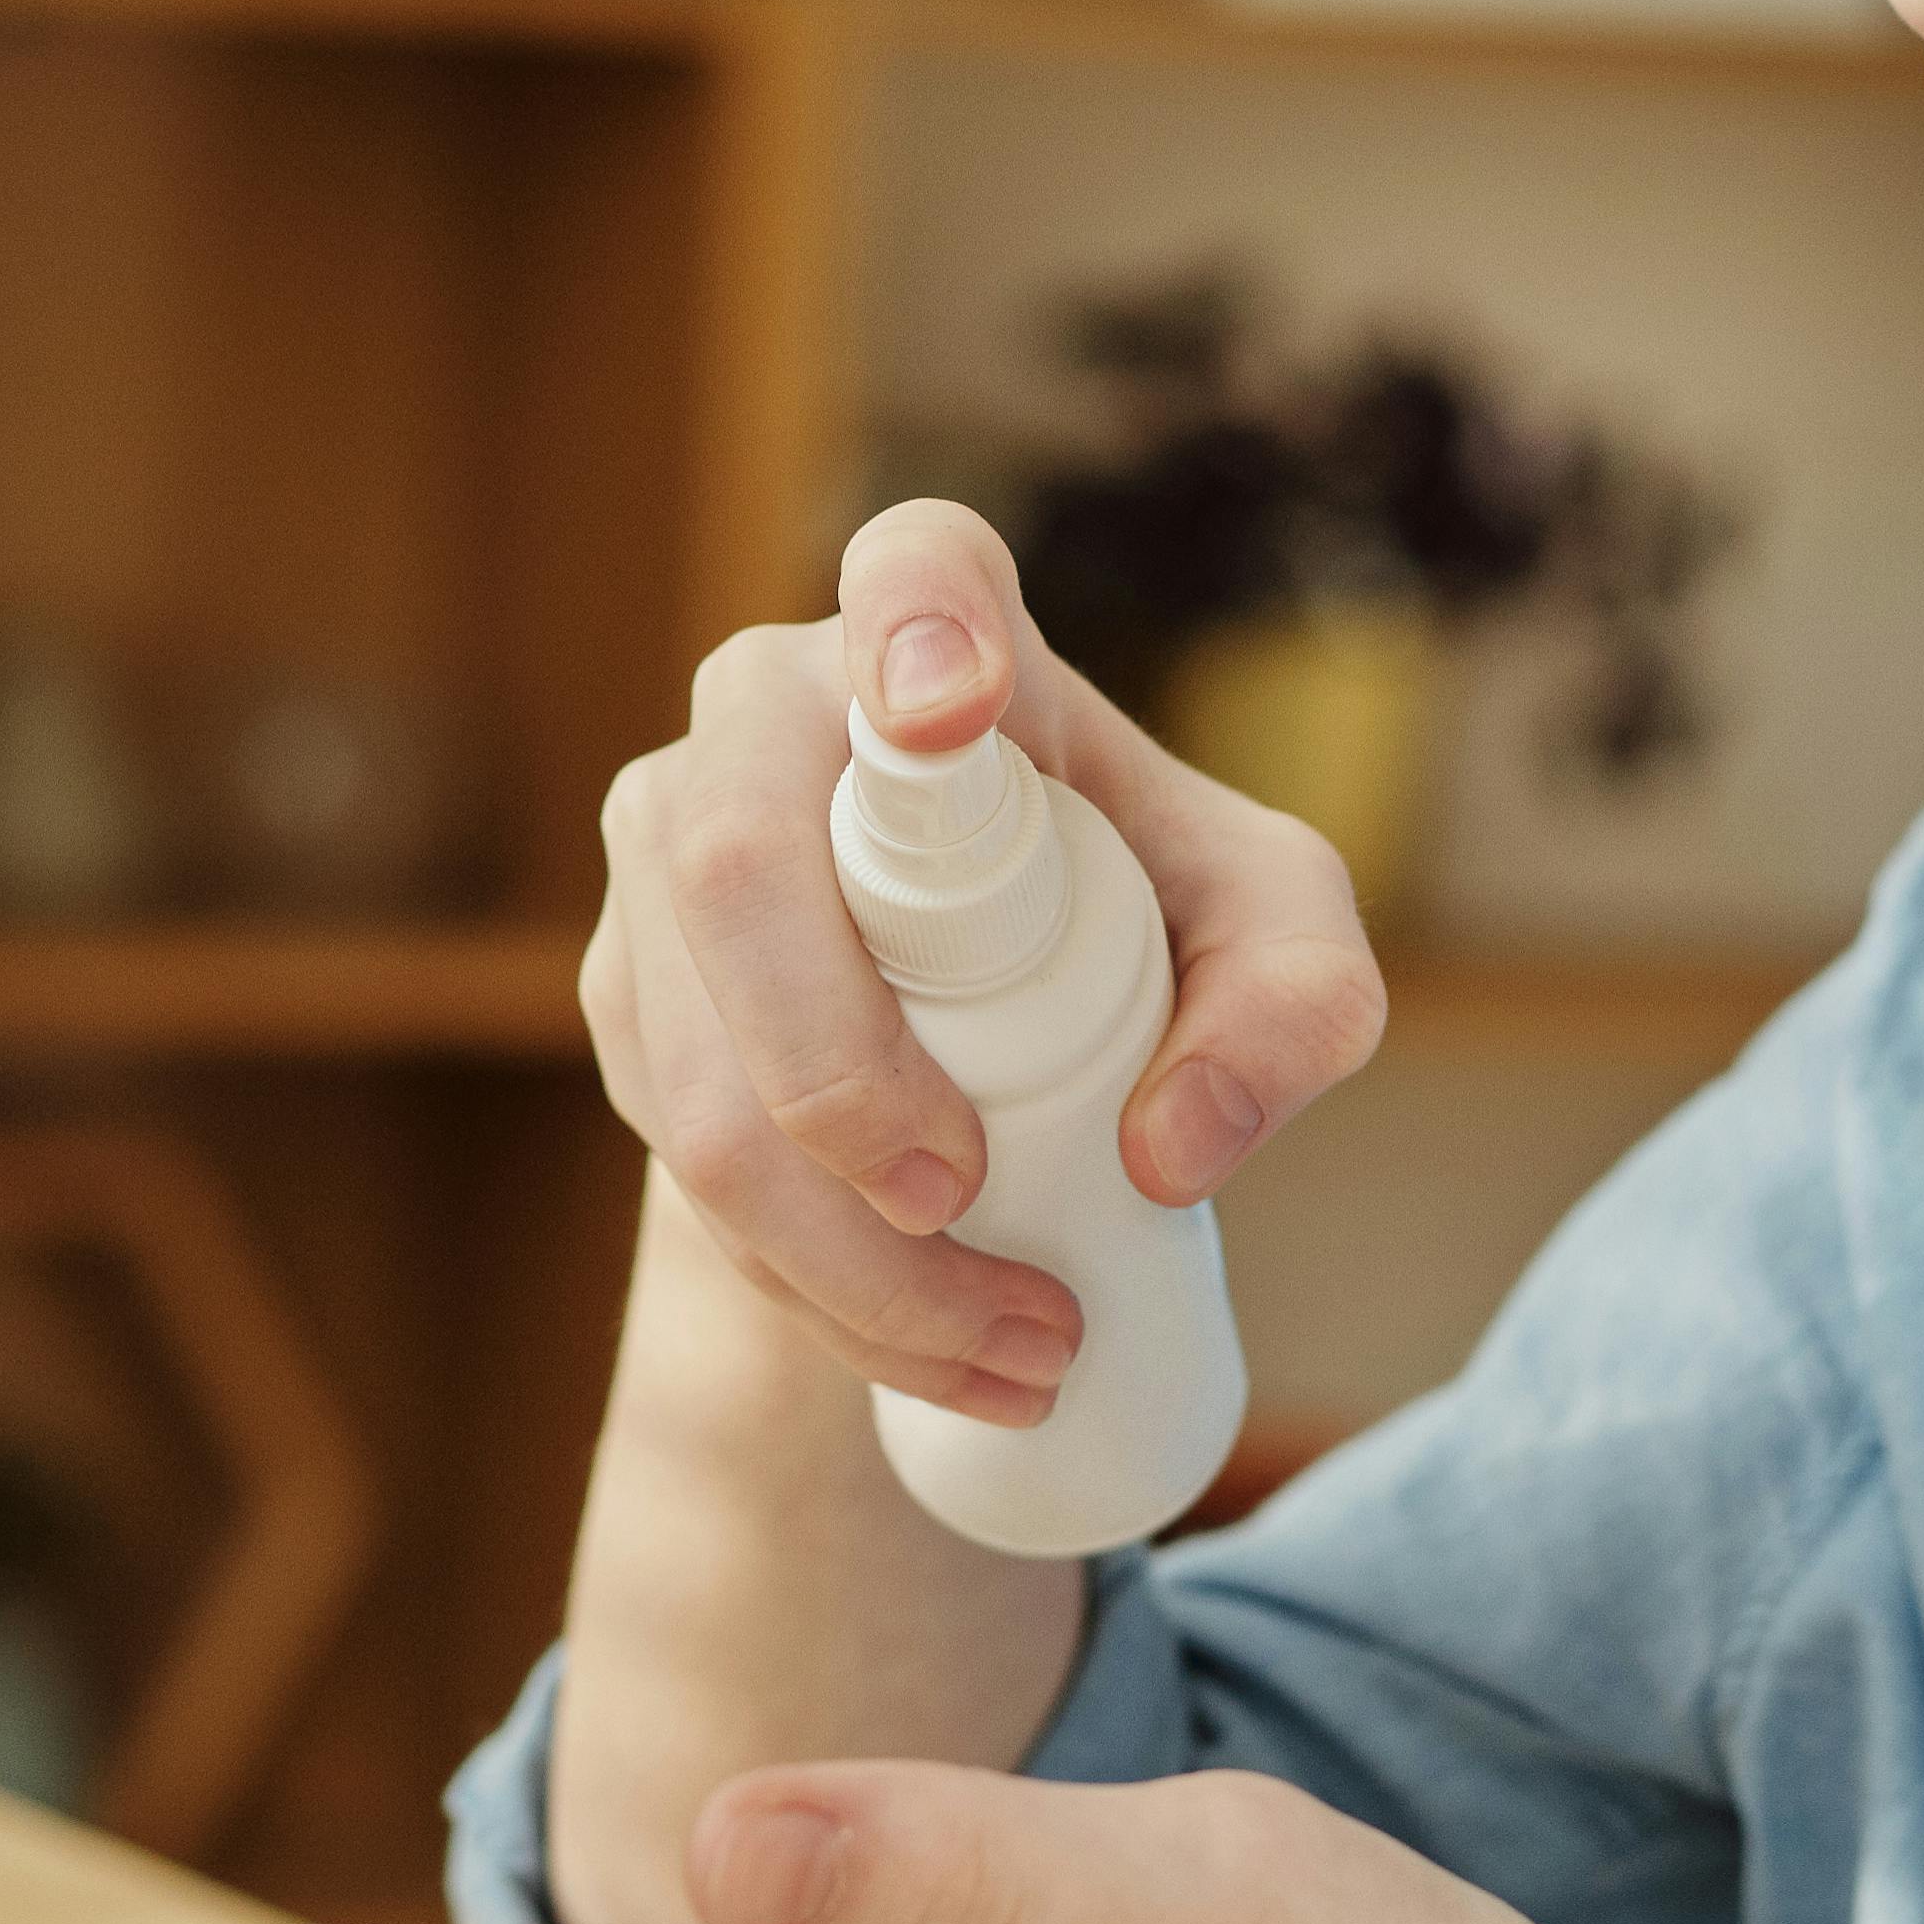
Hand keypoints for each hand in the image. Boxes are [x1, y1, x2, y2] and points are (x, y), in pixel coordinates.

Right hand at [585, 500, 1384, 1428]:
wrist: (991, 1006)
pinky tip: (928, 1353)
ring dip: (841, 1254)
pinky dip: (806, 1287)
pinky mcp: (625, 990)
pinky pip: (679, 1154)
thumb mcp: (1274, 945)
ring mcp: (665, 851)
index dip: (918, 622)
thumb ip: (1298, 1006)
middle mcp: (764, 717)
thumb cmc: (1145, 914)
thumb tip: (1171, 1145)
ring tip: (1018, 1353)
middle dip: (844, 1080)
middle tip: (973, 1208)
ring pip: (694, 1066)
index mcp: (938, 632)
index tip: (956, 704)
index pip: (912, 570)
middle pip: (739, 878)